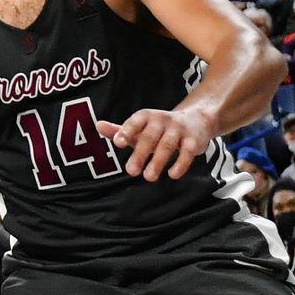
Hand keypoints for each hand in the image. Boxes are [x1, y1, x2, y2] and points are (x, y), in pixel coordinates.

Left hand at [95, 106, 212, 180]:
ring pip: (167, 145)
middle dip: (140, 154)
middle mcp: (162, 120)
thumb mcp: (140, 127)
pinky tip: (172, 175)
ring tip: (148, 177)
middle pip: (149, 137)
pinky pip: (187, 152)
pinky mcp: (193, 140)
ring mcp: (178, 129)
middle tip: (131, 171)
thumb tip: (98, 126)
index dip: (126, 131)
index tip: (117, 143)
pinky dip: (180, 164)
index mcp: (146, 116)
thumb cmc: (160, 128)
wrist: (196, 120)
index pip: (135, 122)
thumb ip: (119, 130)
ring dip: (158, 161)